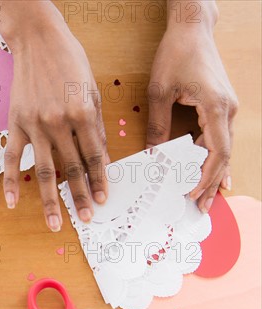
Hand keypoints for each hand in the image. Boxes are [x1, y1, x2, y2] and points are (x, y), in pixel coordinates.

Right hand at [0, 1, 108, 231]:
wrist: (38, 40)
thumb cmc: (70, 61)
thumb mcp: (92, 90)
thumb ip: (95, 125)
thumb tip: (100, 156)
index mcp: (83, 113)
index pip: (95, 156)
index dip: (100, 180)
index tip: (104, 199)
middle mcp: (59, 123)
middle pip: (72, 168)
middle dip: (81, 196)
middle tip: (86, 218)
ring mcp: (34, 125)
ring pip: (44, 170)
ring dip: (50, 200)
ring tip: (55, 223)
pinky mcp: (15, 123)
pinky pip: (12, 158)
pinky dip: (10, 181)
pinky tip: (12, 201)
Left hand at [147, 1, 236, 211]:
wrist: (192, 29)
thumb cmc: (177, 55)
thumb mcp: (160, 92)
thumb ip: (158, 125)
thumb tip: (152, 155)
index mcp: (216, 108)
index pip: (216, 152)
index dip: (205, 177)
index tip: (192, 195)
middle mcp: (227, 110)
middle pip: (223, 155)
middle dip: (212, 183)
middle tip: (202, 208)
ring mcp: (227, 108)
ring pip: (222, 148)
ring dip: (213, 173)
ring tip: (204, 197)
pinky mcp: (220, 105)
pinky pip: (218, 137)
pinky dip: (211, 156)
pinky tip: (206, 171)